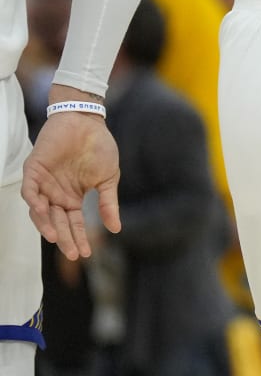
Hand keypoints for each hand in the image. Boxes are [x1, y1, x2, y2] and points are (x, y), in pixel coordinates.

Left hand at [21, 95, 121, 259]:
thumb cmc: (99, 147)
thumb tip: (116, 229)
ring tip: (56, 238)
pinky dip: (34, 202)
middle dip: (65, 238)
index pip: (74, 223)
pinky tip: (44, 211)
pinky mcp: (34, 171)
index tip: (86, 254)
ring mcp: (44, 184)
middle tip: (73, 253)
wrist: (87, 121)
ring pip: (40, 211)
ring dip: (46, 225)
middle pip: (57, 222)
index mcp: (73, 198)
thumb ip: (108, 203)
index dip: (79, 238)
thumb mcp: (109, 178)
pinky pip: (30, 191)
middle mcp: (56, 195)